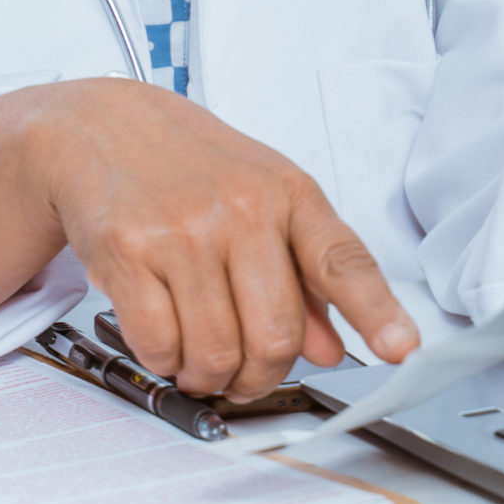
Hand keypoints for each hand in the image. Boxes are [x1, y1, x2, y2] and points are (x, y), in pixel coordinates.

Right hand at [25, 78, 418, 399]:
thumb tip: (334, 348)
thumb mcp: (262, 197)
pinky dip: (163, 360)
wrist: (100, 127)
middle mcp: (241, 208)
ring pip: (216, 352)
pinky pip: (159, 345)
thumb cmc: (190, 166)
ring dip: (207, 375)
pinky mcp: (129, 250)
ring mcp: (183, 229)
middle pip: (275, 336)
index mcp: (288, 193)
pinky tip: (163, 337)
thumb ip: (304, 275)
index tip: (402, 348)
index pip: (343, 261)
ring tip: (198, 358)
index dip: (377, 312)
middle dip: (259, 377)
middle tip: (242, 377)